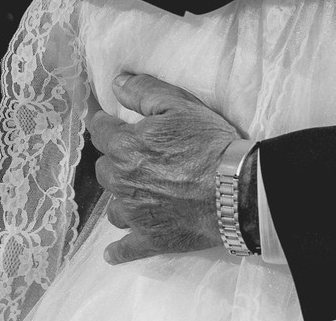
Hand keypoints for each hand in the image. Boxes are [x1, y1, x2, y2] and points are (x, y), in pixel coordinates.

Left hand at [87, 73, 239, 264]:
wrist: (236, 189)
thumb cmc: (208, 143)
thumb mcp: (177, 104)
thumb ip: (142, 91)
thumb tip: (115, 83)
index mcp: (124, 147)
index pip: (100, 130)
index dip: (105, 123)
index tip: (107, 121)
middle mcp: (122, 181)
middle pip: (104, 169)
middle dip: (115, 160)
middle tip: (137, 157)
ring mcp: (135, 214)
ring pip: (113, 206)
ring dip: (121, 198)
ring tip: (137, 195)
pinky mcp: (151, 239)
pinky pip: (126, 248)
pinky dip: (119, 250)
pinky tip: (112, 252)